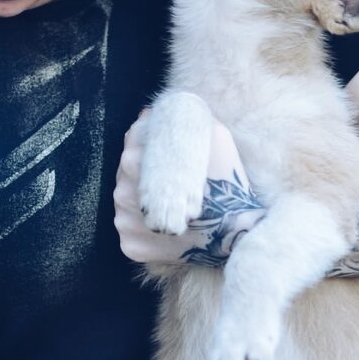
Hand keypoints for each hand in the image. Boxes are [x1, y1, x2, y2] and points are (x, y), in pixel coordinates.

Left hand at [114, 111, 264, 265]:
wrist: (237, 233)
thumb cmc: (227, 181)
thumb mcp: (215, 137)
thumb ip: (183, 119)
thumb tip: (152, 113)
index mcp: (134, 161)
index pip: (132, 144)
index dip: (147, 144)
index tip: (166, 151)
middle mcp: (122, 193)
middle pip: (125, 175)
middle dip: (145, 174)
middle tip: (173, 180)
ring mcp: (124, 222)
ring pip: (126, 204)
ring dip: (143, 201)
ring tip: (171, 202)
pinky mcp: (130, 246)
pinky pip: (131, 231)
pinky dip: (145, 227)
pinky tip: (167, 223)